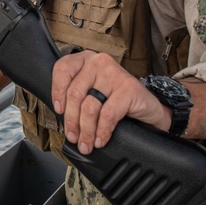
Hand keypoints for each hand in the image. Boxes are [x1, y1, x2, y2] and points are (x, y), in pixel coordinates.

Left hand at [51, 51, 168, 154]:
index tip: (59, 111)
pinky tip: (100, 140)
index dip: (57, 92)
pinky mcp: (128, 88)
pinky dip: (102, 131)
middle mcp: (99, 62)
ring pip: (90, 107)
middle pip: (75, 94)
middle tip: (73, 137)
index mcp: (85, 60)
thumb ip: (76, 96)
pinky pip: (108, 115)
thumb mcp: (92, 92)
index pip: (62, 70)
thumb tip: (59, 115)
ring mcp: (114, 73)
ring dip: (86, 131)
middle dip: (72, 121)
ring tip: (86, 144)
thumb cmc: (115, 100)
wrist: (148, 108)